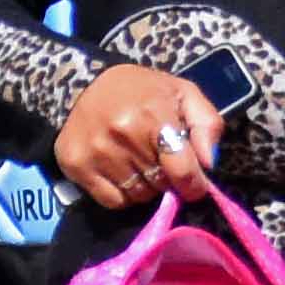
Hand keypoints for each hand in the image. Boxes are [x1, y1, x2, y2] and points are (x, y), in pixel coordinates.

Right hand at [59, 63, 216, 209]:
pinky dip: (122, 193)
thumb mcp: (184, 95)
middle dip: (168, 178)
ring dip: (146, 186)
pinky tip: (121, 171)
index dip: (194, 184)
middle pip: (161, 185)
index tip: (195, 185)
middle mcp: (122, 133)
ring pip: (138, 195)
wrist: (87, 83)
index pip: (182, 169)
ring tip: (140, 162)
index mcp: (153, 114)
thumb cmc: (144, 92)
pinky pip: (113, 200)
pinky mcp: (75, 164)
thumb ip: (207, 125)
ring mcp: (96, 151)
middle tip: (160, 160)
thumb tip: (209, 164)